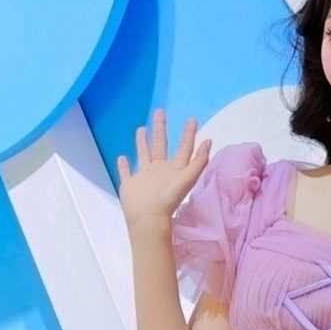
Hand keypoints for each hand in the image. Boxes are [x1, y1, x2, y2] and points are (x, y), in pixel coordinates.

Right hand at [115, 110, 210, 245]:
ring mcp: (144, 177)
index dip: (189, 134)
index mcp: (174, 168)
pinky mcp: (130, 183)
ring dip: (142, 142)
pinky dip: (123, 165)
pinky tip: (121, 157)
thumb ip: (199, 160)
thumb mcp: (188, 178)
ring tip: (141, 129)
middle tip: (159, 112)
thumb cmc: (168, 199)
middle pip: (161, 145)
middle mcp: (160, 170)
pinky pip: (126, 172)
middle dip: (160, 129)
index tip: (191, 119)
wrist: (148, 217)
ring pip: (143, 154)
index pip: (184, 147)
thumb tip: (209, 141)